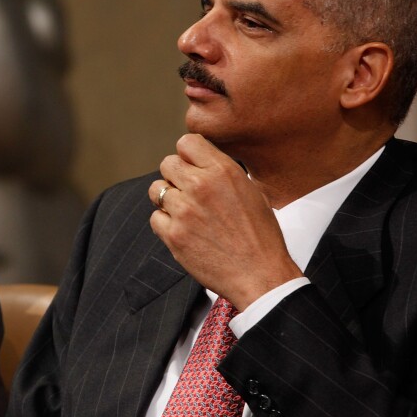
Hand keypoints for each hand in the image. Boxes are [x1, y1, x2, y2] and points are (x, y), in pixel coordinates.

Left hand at [149, 134, 302, 310]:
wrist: (260, 275)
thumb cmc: (260, 235)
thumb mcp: (251, 191)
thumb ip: (221, 172)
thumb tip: (199, 160)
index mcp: (223, 171)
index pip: (186, 142)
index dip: (188, 155)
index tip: (193, 167)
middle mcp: (200, 186)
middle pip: (167, 163)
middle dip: (175, 176)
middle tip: (189, 193)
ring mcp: (184, 211)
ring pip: (156, 190)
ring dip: (168, 200)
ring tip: (186, 213)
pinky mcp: (173, 235)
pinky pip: (155, 218)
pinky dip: (166, 224)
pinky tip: (184, 231)